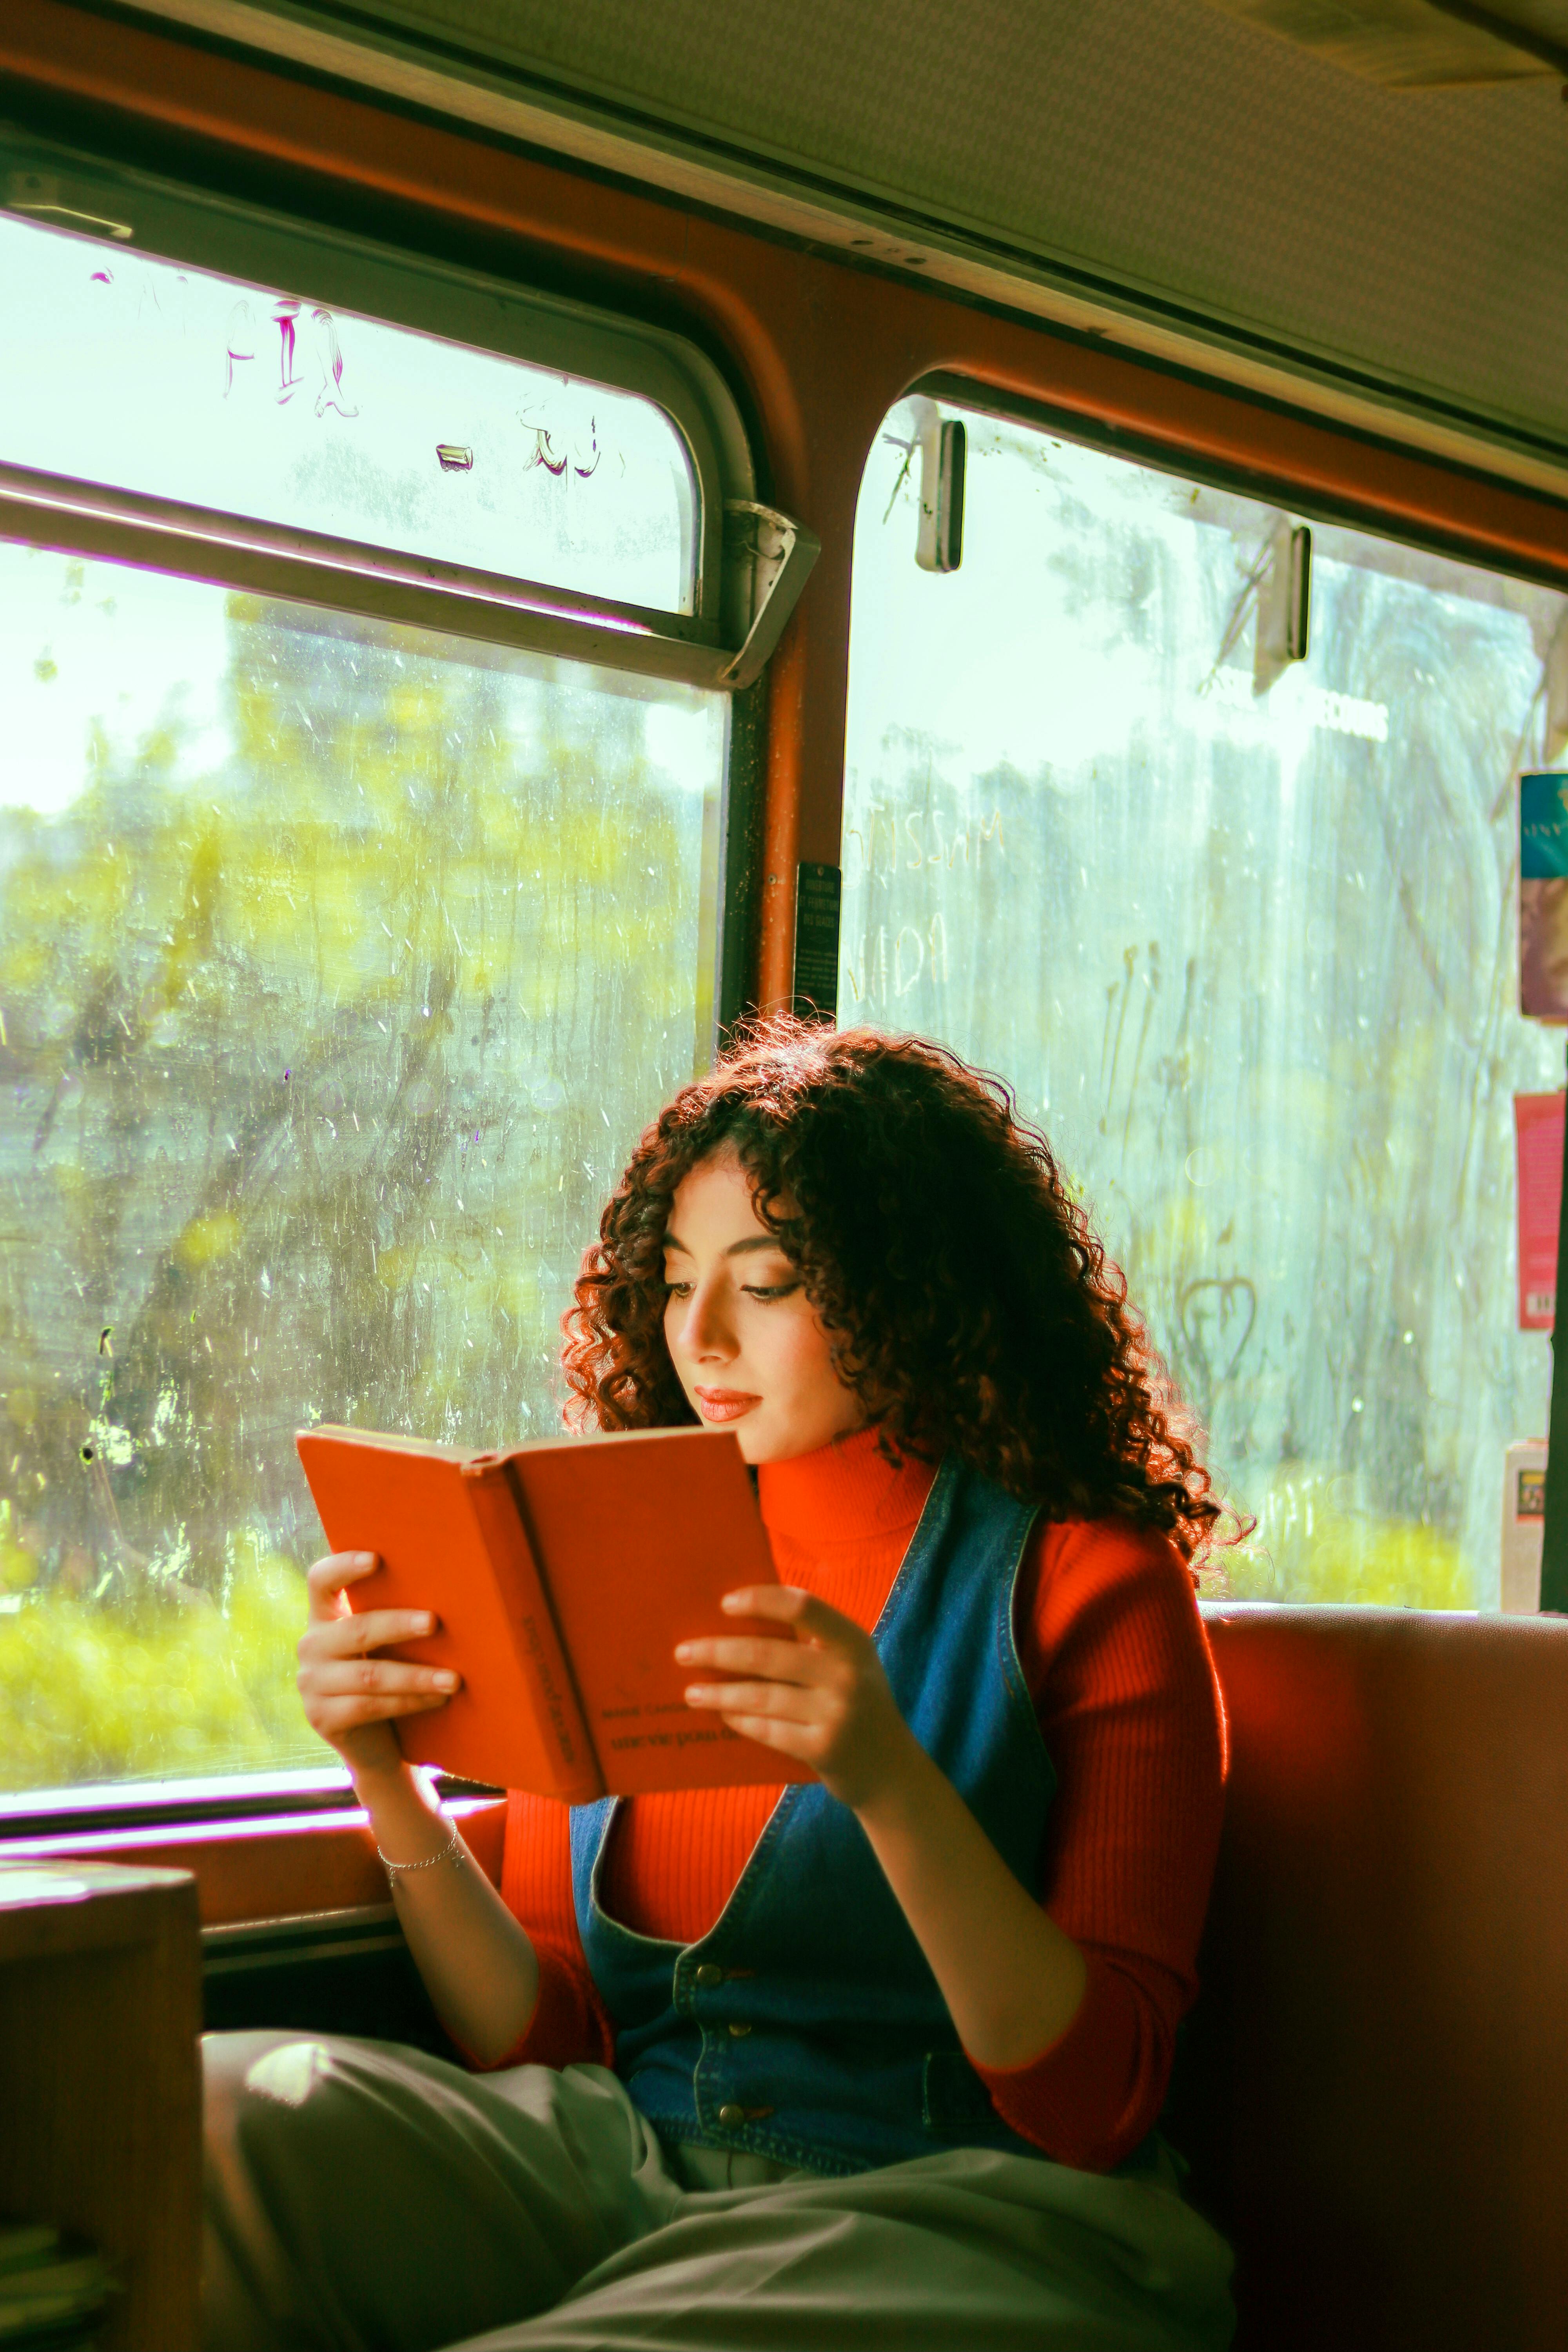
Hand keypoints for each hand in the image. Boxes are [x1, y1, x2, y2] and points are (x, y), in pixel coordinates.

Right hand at [297, 1551, 460, 1780]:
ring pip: (370, 1675)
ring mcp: (312, 1684)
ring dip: (416, 1676)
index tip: (376, 1559)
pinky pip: (370, 1706)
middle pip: (356, 1629)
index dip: (343, 1566)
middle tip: (434, 1622)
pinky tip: (438, 1700)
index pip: (321, 1581)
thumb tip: (449, 1589)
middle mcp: (312, 1646)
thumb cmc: (390, 1675)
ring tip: (453, 1679)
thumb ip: (395, 1616)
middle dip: (398, 1625)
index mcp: (325, 1616)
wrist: (374, 1740)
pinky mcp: (322, 1718)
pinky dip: (409, 1702)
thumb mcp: (386, 1643)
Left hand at [677, 1586, 917, 1811]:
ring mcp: (837, 1714)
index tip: (725, 1603)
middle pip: (769, 1653)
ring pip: (761, 1696)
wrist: (891, 1770)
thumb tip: (740, 1621)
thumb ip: (812, 1642)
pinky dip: (740, 1719)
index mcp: (853, 1642)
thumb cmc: (857, 1704)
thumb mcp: (849, 1664)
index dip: (761, 1600)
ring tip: (690, 1691)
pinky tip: (721, 1713)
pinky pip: (768, 1729)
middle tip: (683, 1652)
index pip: (803, 1606)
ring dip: (719, 1691)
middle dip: (719, 1651)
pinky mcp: (824, 1749)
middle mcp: (848, 1674)